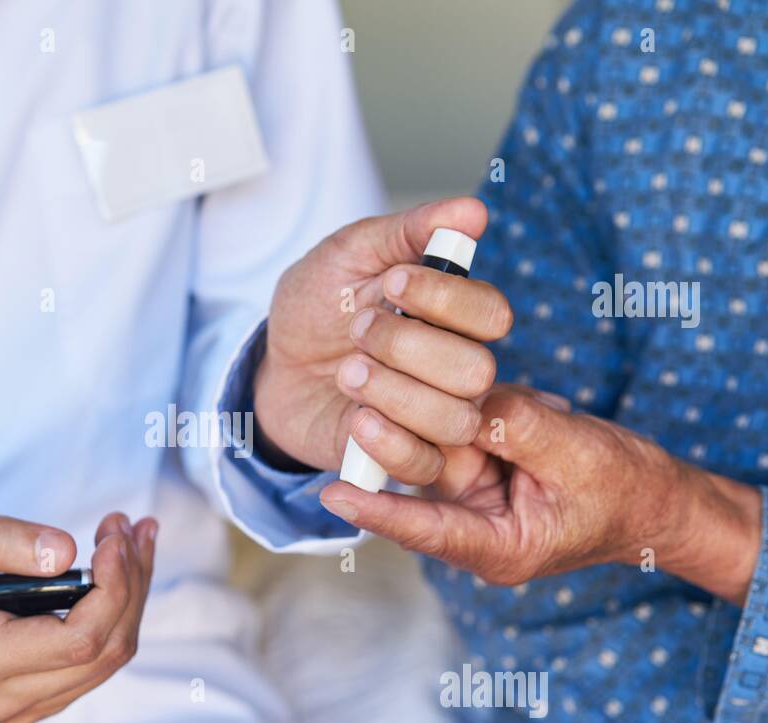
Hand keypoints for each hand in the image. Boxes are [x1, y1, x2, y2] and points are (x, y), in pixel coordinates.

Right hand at [0, 498, 155, 722]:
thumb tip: (64, 553)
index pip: (77, 641)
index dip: (113, 589)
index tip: (114, 539)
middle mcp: (2, 696)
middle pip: (106, 649)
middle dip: (130, 582)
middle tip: (126, 527)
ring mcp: (25, 705)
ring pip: (113, 655)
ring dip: (132, 592)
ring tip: (128, 537)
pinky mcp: (43, 698)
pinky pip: (102, 660)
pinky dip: (120, 610)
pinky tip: (119, 567)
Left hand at [254, 196, 511, 476]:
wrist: (276, 365)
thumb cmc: (319, 306)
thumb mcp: (349, 255)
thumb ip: (408, 232)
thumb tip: (471, 212)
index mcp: (455, 316)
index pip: (492, 314)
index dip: (447, 300)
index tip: (391, 282)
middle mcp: (455, 368)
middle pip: (476, 370)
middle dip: (408, 346)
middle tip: (357, 330)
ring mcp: (433, 417)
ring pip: (453, 419)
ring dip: (393, 391)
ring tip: (347, 371)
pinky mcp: (404, 456)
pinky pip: (424, 464)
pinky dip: (390, 440)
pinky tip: (357, 416)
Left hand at [319, 384, 760, 601]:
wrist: (652, 498)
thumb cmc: (623, 490)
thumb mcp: (578, 458)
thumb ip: (523, 431)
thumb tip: (472, 400)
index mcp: (497, 546)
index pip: (428, 531)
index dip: (380, 510)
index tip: (332, 493)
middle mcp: (474, 524)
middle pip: (418, 481)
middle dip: (383, 440)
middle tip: (349, 396)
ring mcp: (473, 493)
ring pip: (428, 448)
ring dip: (403, 408)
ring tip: (362, 365)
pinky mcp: (478, 463)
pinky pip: (450, 428)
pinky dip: (439, 399)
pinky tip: (413, 358)